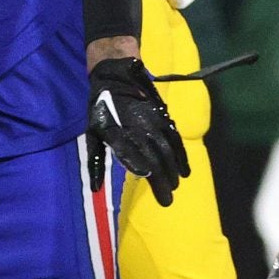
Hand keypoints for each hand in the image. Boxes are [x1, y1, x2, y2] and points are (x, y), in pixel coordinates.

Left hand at [88, 56, 186, 205]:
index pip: (132, 158)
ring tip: (175, 187)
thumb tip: (95, 187)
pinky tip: (186, 170)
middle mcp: (138, 129)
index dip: (142, 173)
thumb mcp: (92, 134)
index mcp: (117, 133)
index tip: (151, 190)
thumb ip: (95, 161)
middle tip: (167, 201)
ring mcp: (154, 123)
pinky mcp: (164, 118)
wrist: (117, 76)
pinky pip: (176, 140)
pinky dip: (182, 156)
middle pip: (154, 160)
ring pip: (167, 151)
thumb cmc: (101, 109)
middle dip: (162, 182)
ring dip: (173, 171)